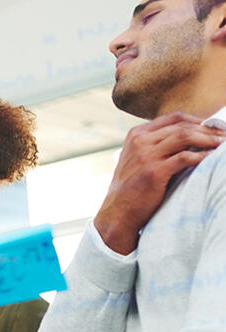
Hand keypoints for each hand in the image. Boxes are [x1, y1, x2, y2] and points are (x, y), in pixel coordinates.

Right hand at [94, 113, 225, 253]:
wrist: (117, 213)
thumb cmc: (131, 189)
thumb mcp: (137, 159)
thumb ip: (155, 145)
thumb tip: (189, 136)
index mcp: (136, 134)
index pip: (174, 118)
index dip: (198, 120)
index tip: (213, 128)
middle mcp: (140, 141)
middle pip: (183, 125)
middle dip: (208, 129)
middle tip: (225, 135)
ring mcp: (146, 156)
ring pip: (185, 136)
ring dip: (209, 139)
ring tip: (223, 144)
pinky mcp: (154, 172)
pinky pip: (186, 157)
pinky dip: (203, 156)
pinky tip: (213, 157)